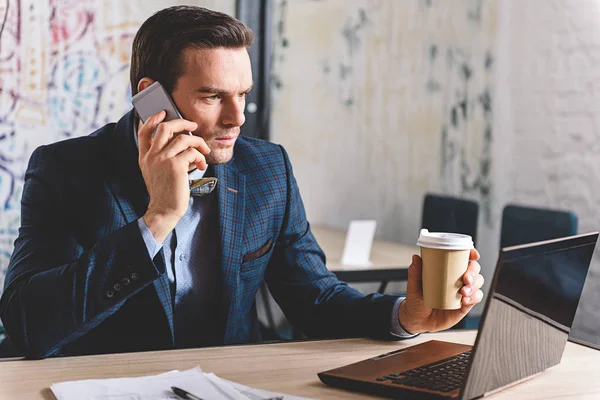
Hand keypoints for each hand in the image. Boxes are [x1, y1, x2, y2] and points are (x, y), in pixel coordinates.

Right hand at [138, 110, 209, 241]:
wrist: (164, 210)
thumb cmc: (165, 193)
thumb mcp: (157, 172)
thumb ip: (163, 157)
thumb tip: (181, 141)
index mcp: (144, 157)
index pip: (144, 130)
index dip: (153, 118)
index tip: (164, 113)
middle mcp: (151, 156)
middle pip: (165, 127)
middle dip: (182, 122)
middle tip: (193, 126)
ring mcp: (162, 159)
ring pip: (183, 138)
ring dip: (198, 143)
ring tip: (204, 151)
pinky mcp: (175, 166)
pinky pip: (192, 152)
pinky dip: (200, 157)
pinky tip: (201, 166)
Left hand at [398, 248, 483, 333]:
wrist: (418, 320)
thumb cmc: (416, 300)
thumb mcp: (413, 286)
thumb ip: (414, 272)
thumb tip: (416, 258)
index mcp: (447, 269)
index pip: (463, 257)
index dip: (471, 253)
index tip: (473, 255)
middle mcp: (457, 278)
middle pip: (474, 269)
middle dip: (473, 271)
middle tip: (466, 278)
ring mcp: (463, 291)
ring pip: (478, 282)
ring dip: (474, 285)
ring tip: (463, 292)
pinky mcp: (465, 304)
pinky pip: (476, 298)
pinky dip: (474, 297)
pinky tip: (465, 300)